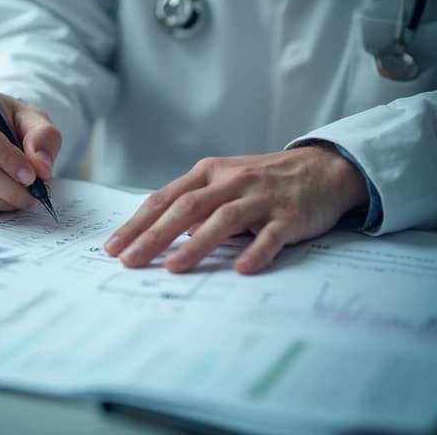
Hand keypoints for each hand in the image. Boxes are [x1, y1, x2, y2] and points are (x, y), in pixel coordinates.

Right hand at [0, 88, 60, 213]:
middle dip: (8, 186)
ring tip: (26, 198)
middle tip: (34, 194)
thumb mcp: (33, 119)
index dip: (6, 157)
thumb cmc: (10, 121)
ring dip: (3, 200)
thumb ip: (43, 137)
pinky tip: (6, 199)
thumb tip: (41, 167)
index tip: (31, 174)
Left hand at [104, 144, 367, 273]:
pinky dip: (256, 251)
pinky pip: (271, 235)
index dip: (137, 223)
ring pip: (223, 219)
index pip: (165, 199)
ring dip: (196, 244)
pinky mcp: (290, 214)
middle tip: (130, 260)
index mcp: (208, 172)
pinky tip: (242, 269)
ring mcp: (260, 197)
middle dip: (154, 235)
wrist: (322, 168)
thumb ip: (195, 205)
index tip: (113, 247)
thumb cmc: (263, 180)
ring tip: (173, 267)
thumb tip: (165, 236)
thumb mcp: (224, 183)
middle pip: (186, 208)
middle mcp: (230, 181)